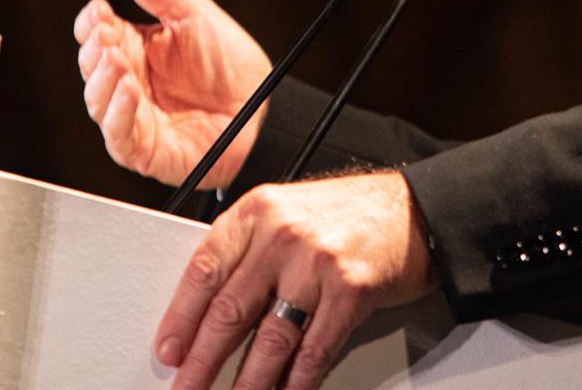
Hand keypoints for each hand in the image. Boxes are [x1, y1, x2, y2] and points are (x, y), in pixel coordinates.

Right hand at [73, 0, 273, 188]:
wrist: (268, 106)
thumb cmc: (234, 63)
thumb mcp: (189, 10)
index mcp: (139, 49)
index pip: (96, 35)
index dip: (91, 24)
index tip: (99, 10)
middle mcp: (132, 82)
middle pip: (92, 66)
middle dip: (95, 48)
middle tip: (108, 34)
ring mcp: (137, 116)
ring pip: (98, 101)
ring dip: (102, 79)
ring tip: (117, 60)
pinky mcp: (147, 149)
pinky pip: (119, 136)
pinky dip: (118, 113)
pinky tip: (129, 90)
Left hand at [155, 171, 436, 389]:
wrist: (412, 210)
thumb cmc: (345, 214)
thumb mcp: (284, 214)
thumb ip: (247, 253)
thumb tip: (206, 315)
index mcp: (257, 211)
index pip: (205, 269)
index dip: (182, 317)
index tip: (169, 350)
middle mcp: (283, 234)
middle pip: (230, 311)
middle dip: (203, 361)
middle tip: (188, 387)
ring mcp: (318, 264)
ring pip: (271, 339)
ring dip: (248, 383)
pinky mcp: (351, 292)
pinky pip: (314, 351)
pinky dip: (296, 382)